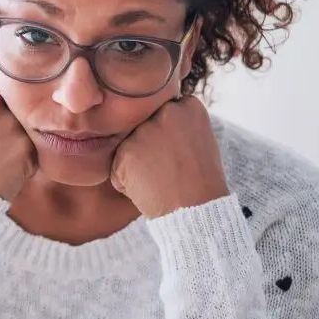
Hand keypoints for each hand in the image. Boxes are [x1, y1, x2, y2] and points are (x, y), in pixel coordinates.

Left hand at [110, 95, 229, 218]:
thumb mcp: (200, 141)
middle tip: (168, 167)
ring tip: (160, 179)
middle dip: (150, 145)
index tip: (180, 151)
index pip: (165, 113)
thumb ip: (177, 125)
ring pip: (129, 146)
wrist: (197, 211)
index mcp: (188, 106)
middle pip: (144, 126)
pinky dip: (126, 181)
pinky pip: (117, 167)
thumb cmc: (201, 182)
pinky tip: (148, 188)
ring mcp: (144, 131)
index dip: (169, 135)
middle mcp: (165, 112)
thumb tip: (153, 120)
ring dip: (137, 163)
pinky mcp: (125, 151)